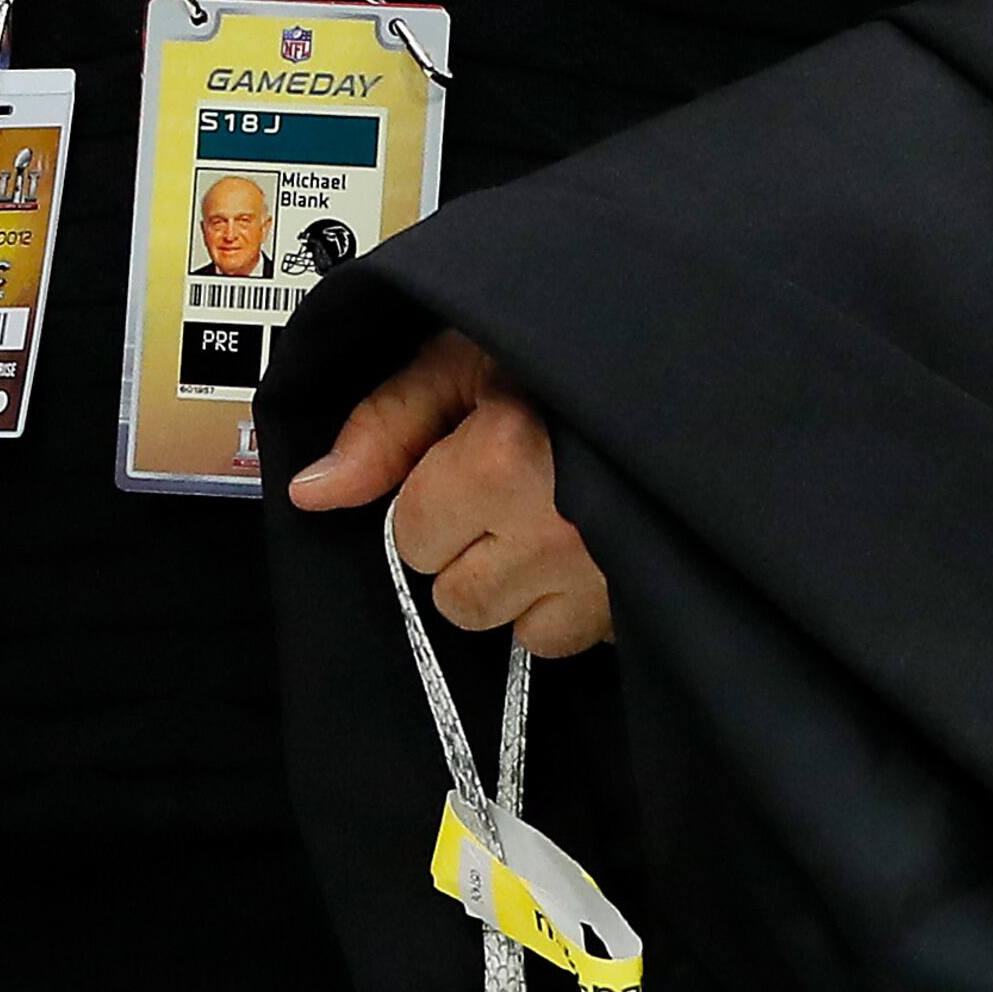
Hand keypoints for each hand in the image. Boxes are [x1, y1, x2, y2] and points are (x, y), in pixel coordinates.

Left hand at [287, 325, 613, 658]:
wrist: (680, 364)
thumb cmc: (562, 350)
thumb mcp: (464, 358)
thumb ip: (385, 424)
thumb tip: (312, 493)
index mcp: (501, 461)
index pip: (414, 537)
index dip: (430, 502)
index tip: (468, 465)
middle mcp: (553, 532)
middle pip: (459, 599)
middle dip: (468, 553)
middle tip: (510, 494)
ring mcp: (606, 578)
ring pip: (515, 630)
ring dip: (516, 589)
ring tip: (546, 525)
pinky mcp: (643, 607)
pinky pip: (573, 641)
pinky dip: (567, 608)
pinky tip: (581, 556)